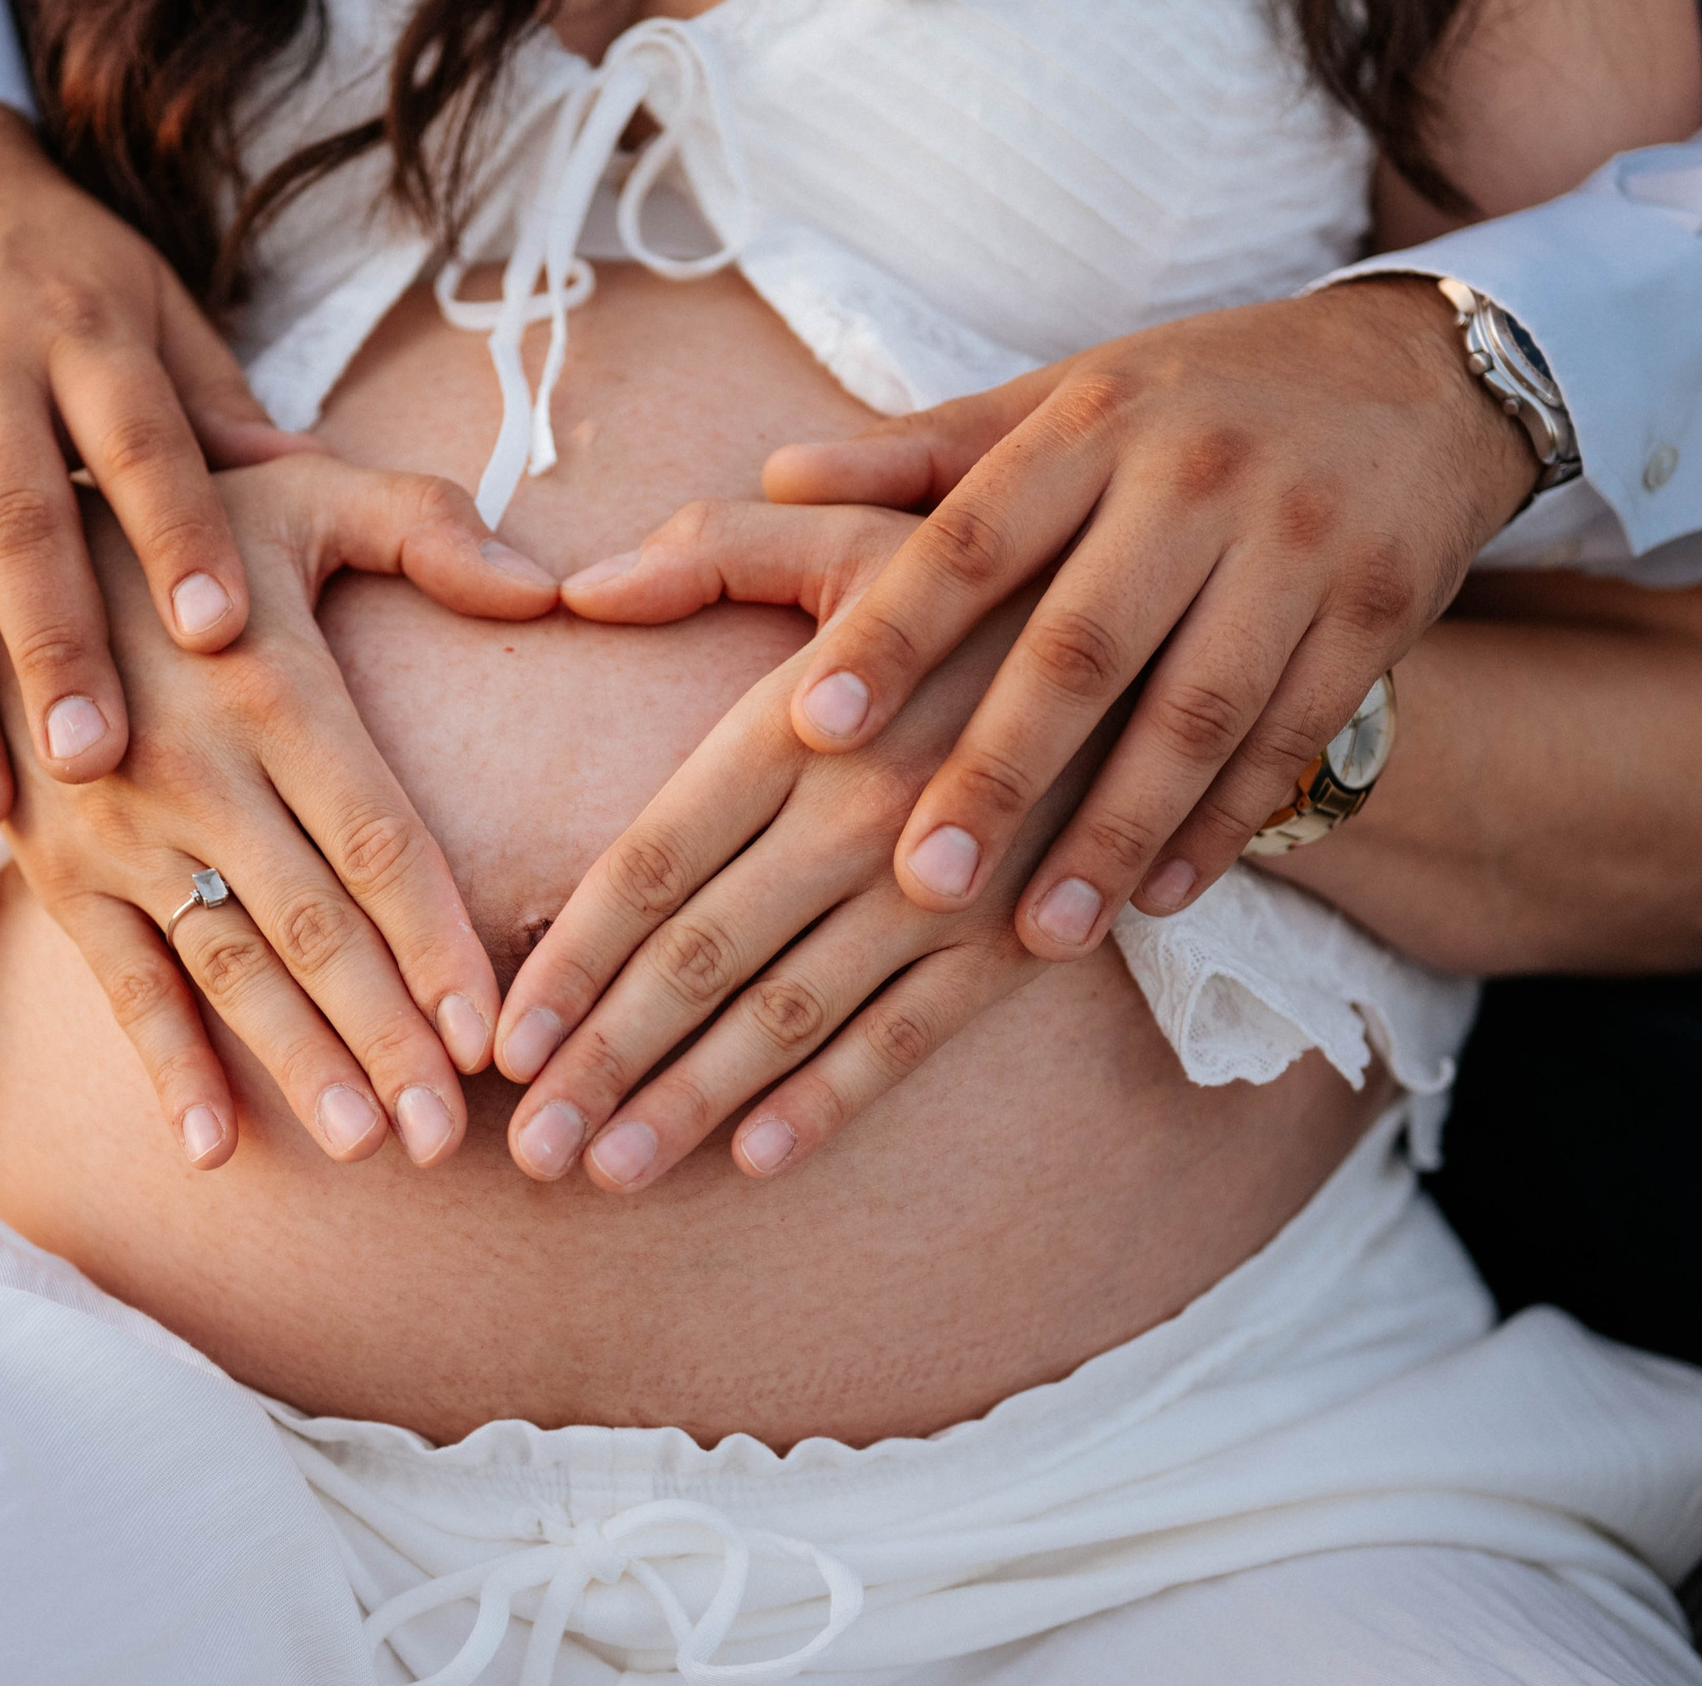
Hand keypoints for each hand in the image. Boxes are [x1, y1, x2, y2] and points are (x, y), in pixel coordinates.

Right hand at [0, 95, 319, 833]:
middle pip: (16, 519)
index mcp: (89, 332)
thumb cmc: (53, 263)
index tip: (220, 636)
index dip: (179, 536)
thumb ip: (219, 406)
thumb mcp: (149, 300)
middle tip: (95, 761)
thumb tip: (314, 485)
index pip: (143, 442)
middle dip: (51, 645)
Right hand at [0, 456, 559, 1169]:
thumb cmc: (179, 525)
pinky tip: (214, 1148)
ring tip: (370, 1147)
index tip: (494, 1031)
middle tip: (449, 1134)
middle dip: (387, 1035)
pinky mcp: (54, 867)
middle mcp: (193, 769)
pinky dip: (164, 1065)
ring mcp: (117, 828)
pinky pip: (118, 979)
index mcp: (271, 687)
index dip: (436, 941)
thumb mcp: (299, 495)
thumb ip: (425, 527)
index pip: (376, 838)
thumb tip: (551, 590)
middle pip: (313, 924)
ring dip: (298, 1063)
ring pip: (226, 965)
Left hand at [490, 501, 1103, 1192]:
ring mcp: (944, 889)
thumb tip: (577, 586)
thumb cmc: (1001, 567)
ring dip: (689, 1103)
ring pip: (790, 1017)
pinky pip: (911, 1039)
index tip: (498, 1040)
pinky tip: (752, 1161)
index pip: (652, 862)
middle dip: (601, 1062)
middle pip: (699, 960)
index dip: (567, 961)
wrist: (1203, 613)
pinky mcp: (1022, 937)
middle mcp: (862, 815)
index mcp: (803, 721)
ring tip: (600, 1172)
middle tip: (525, 1151)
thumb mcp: (862, 529)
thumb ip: (715, 550)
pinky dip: (830, 1104)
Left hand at [765, 277, 1538, 960]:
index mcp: (1090, 423)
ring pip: (1197, 712)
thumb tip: (773, 476)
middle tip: (920, 882)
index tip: (809, 728)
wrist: (1422, 374)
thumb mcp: (1062, 398)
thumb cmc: (1187, 403)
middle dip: (999, 770)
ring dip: (1115, 832)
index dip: (891, 633)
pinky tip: (1158, 901)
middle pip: (1081, 644)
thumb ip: (922, 454)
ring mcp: (1299, 545)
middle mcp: (1195, 478)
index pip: (970, 535)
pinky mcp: (1381, 609)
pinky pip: (1292, 737)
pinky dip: (1224, 825)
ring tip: (1041, 936)